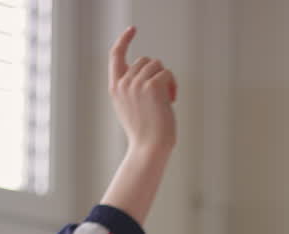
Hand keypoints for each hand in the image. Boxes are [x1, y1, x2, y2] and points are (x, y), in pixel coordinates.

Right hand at [108, 26, 176, 155]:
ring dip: (167, 79)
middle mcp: (123, 83)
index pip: (115, 55)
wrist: (149, 148)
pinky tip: (172, 100)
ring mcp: (136, 84)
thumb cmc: (145, 132)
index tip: (132, 30)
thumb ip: (132, 87)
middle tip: (163, 95)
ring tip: (167, 99)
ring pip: (158, 65)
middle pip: (146, 60)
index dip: (124, 40)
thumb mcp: (131, 107)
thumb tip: (147, 67)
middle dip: (157, 73)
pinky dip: (173, 85)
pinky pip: (167, 73)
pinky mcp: (151, 86)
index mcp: (115, 88)